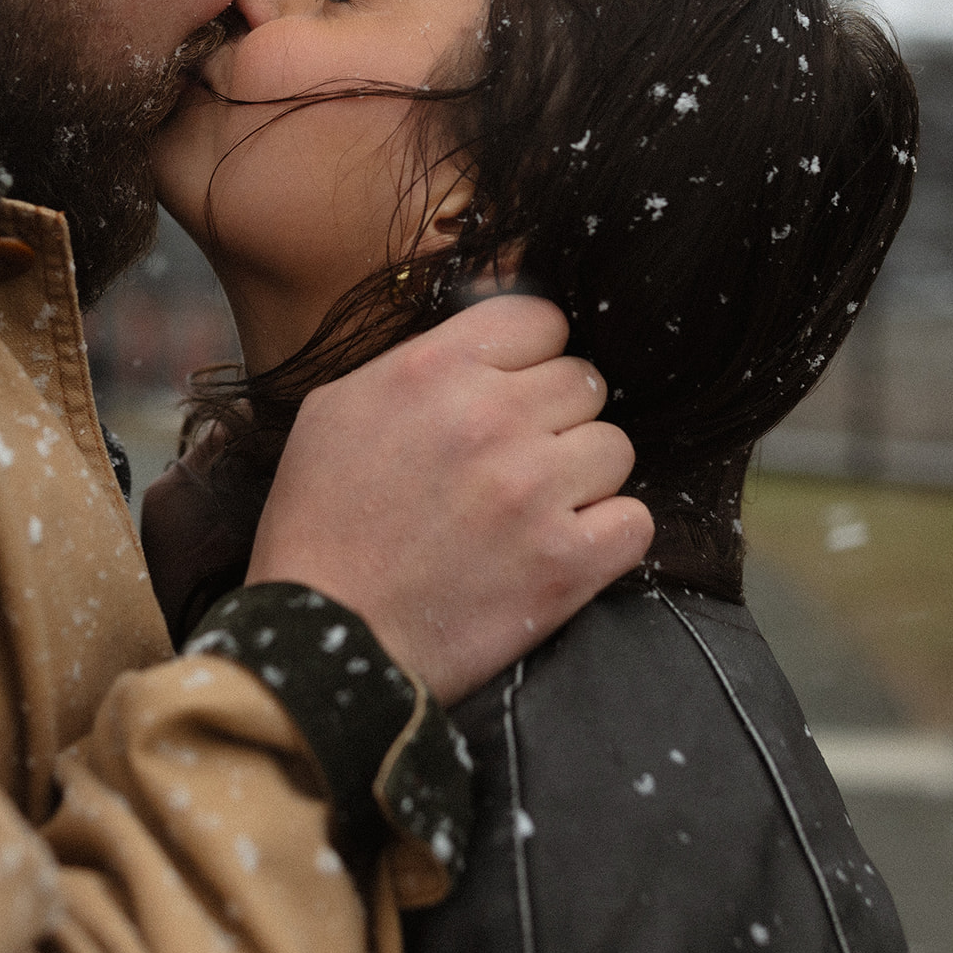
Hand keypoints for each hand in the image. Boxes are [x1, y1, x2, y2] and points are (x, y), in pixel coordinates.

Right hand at [245, 295, 650, 704]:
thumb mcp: (335, 408)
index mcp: (432, 369)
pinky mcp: (565, 564)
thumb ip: (414, 362)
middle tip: (512, 458)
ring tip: (531, 506)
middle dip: (554, 416)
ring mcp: (534, 491)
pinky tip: (559, 546)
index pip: (540, 318)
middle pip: (584, 380)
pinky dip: (605, 534)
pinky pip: (634, 520)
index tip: (512, 387)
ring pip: (615, 447)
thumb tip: (481, 346)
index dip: (530, 353)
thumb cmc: (317, 522)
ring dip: (581, 474)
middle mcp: (490, 418)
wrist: (320, 635)